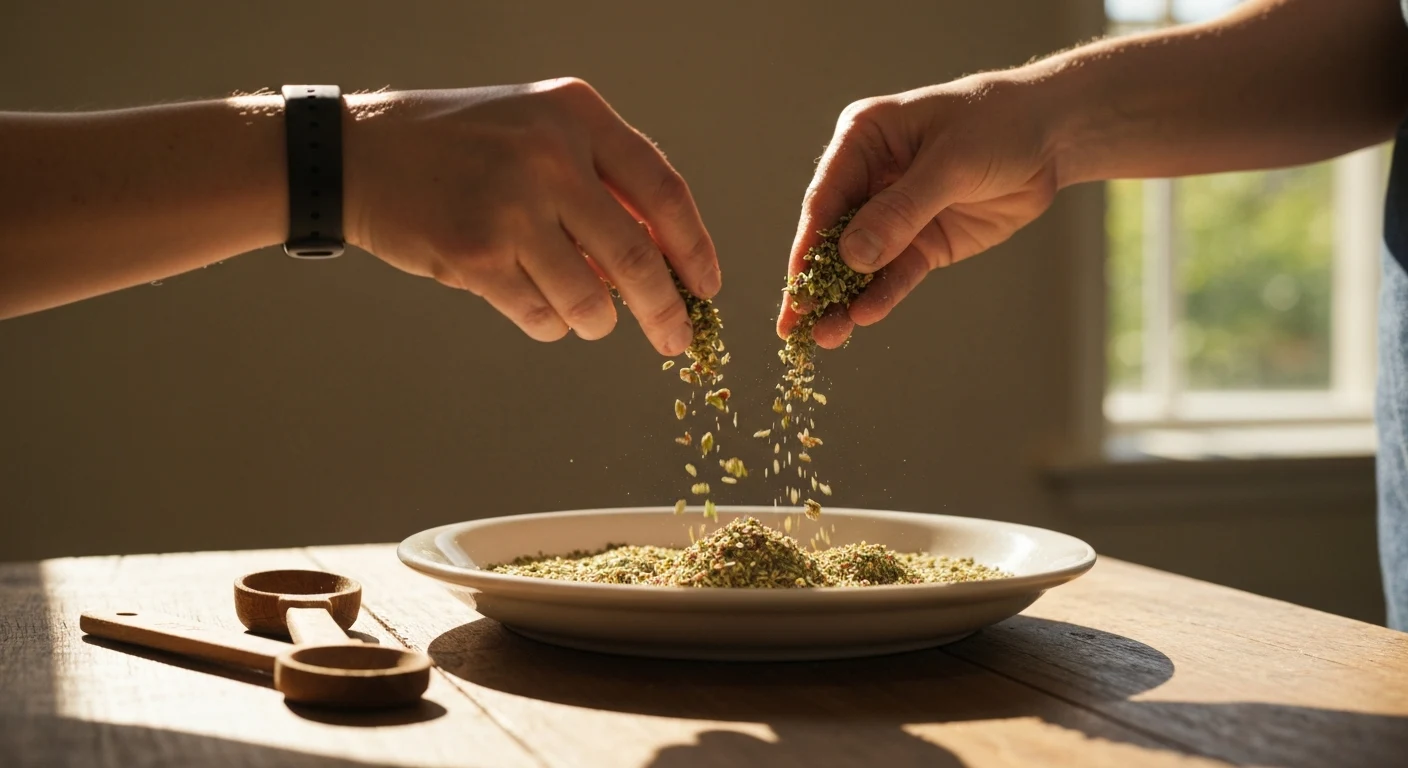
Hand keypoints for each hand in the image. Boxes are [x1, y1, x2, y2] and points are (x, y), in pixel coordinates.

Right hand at [344, 79, 719, 355]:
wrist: (361, 154)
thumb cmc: (459, 146)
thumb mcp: (538, 129)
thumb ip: (601, 180)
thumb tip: (666, 259)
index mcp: (577, 114)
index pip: (663, 191)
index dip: (695, 248)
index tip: (707, 286)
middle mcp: (551, 155)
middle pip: (638, 258)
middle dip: (666, 311)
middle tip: (677, 339)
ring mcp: (513, 206)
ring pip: (591, 301)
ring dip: (595, 322)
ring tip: (582, 313)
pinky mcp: (478, 254)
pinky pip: (541, 316)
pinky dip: (547, 322)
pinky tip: (529, 299)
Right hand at [777, 75, 1059, 347]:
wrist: (1051, 138)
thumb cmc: (996, 125)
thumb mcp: (950, 163)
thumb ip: (900, 210)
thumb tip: (850, 256)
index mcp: (862, 140)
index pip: (826, 199)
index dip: (808, 245)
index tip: (795, 286)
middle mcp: (868, 178)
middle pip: (834, 237)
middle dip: (816, 282)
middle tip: (793, 327)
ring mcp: (894, 215)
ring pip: (861, 264)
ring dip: (843, 300)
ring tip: (825, 337)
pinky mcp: (921, 243)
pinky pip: (896, 274)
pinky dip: (881, 296)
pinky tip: (864, 318)